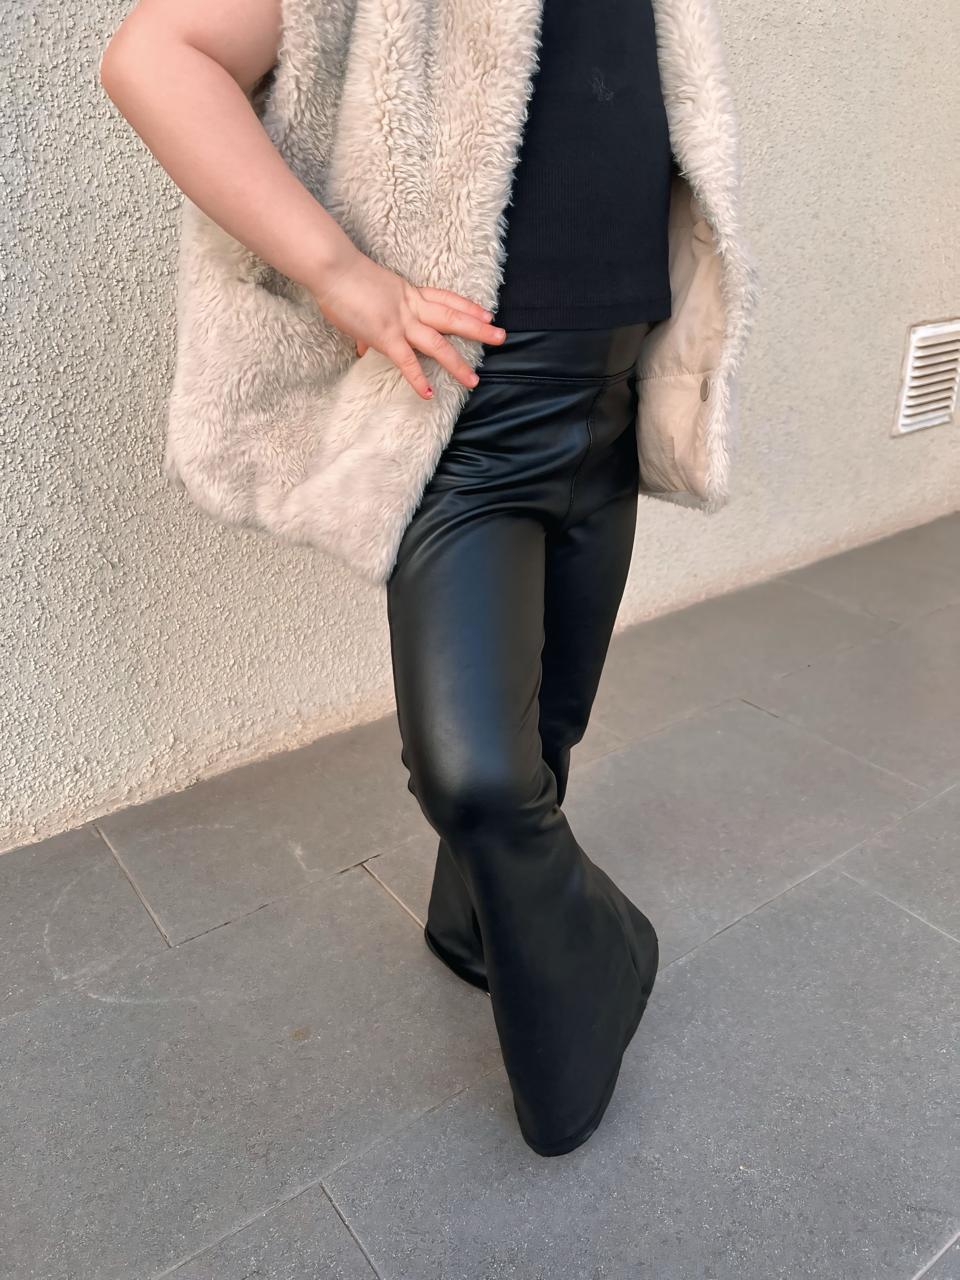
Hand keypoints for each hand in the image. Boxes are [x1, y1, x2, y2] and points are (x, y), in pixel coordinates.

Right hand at [309, 247, 505, 398]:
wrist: (333, 267)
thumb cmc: (344, 278)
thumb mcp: (365, 297)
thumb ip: (368, 326)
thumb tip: (363, 346)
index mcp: (408, 293)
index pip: (445, 299)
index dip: (467, 307)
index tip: (486, 313)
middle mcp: (411, 307)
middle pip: (452, 318)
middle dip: (478, 329)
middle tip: (501, 336)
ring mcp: (400, 322)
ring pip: (437, 343)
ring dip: (457, 362)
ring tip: (474, 379)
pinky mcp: (386, 336)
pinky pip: (406, 361)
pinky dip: (417, 378)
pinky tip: (427, 394)